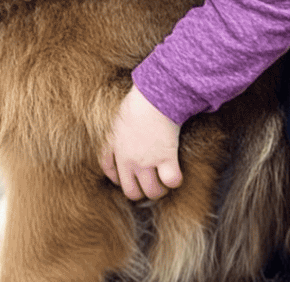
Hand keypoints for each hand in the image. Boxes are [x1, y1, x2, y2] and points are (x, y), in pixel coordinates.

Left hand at [99, 85, 182, 200]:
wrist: (153, 97)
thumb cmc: (136, 102)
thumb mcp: (117, 119)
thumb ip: (115, 136)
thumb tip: (120, 140)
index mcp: (116, 149)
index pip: (112, 175)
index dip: (120, 180)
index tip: (129, 178)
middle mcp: (130, 160)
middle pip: (132, 192)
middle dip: (141, 191)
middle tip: (151, 182)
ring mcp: (148, 161)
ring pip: (153, 192)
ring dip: (160, 189)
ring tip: (165, 180)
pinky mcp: (166, 157)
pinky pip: (172, 181)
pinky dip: (176, 180)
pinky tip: (177, 172)